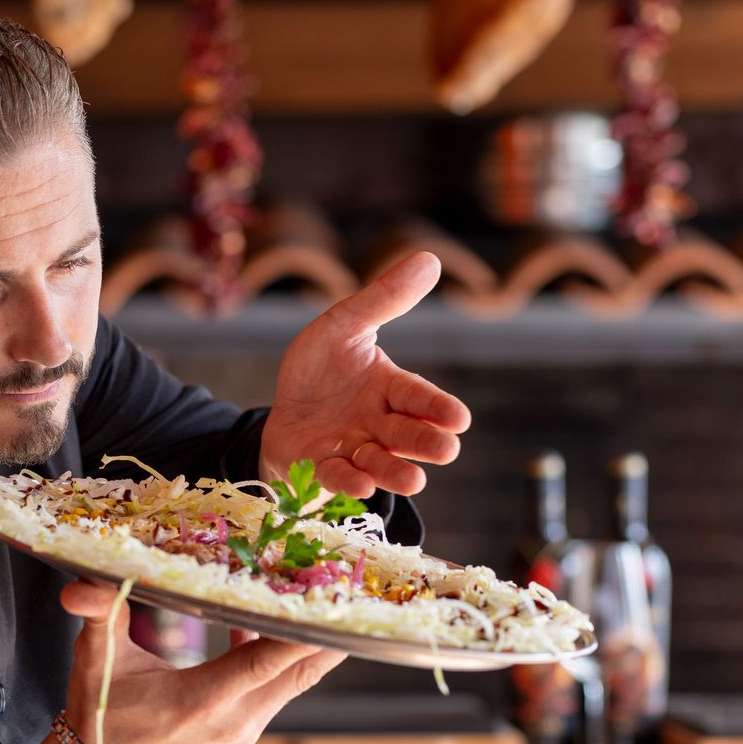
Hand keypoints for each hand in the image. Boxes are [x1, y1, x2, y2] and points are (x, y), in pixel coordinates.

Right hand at [56, 581, 347, 743]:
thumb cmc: (100, 713)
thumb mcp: (96, 661)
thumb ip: (98, 616)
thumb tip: (78, 583)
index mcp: (203, 701)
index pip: (266, 662)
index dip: (304, 632)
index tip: (336, 601)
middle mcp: (235, 718)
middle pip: (300, 672)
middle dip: (332, 631)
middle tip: (356, 588)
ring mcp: (245, 726)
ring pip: (296, 679)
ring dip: (315, 641)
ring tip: (333, 596)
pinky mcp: (246, 727)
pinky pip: (280, 684)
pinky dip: (289, 654)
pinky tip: (280, 616)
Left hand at [260, 251, 472, 498]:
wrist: (282, 407)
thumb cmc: (321, 368)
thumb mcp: (345, 325)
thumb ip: (384, 299)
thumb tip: (429, 258)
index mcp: (390, 388)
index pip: (419, 397)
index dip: (439, 408)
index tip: (460, 418)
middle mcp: (378, 424)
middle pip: (408, 435)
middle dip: (427, 443)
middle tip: (447, 450)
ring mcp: (352, 449)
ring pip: (380, 463)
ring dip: (396, 472)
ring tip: (415, 482)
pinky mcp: (321, 467)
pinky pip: (338, 476)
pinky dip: (350, 482)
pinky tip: (362, 484)